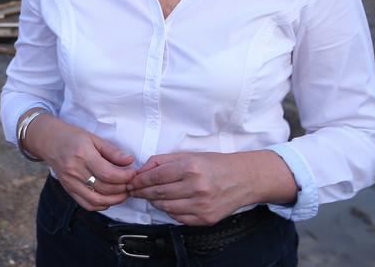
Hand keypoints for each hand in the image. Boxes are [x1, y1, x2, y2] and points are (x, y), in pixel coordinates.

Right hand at [26, 115, 135, 210]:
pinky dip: (101, 205)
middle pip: (104, 189)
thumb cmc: (71, 137)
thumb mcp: (93, 138)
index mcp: (82, 155)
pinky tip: (109, 198)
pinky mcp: (68, 189)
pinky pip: (87, 204)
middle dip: (123, 189)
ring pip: (97, 200)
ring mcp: (70, 182)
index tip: (133, 173)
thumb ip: (112, 151)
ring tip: (123, 193)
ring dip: (114, 200)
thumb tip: (129, 161)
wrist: (48, 141)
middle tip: (131, 184)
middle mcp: (75, 171)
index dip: (125, 177)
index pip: (108, 174)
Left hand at [127, 152, 256, 225]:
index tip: (132, 181)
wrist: (242, 179)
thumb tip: (141, 171)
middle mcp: (196, 188)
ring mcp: (202, 205)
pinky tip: (168, 203)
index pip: (155, 177)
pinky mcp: (205, 218)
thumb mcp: (188, 155)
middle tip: (134, 190)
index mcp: (191, 168)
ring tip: (150, 196)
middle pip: (158, 193)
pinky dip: (169, 211)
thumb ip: (162, 161)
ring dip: (153, 202)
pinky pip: (178, 217)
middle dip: (142, 192)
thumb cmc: (214, 165)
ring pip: (165, 207)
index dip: (139, 180)